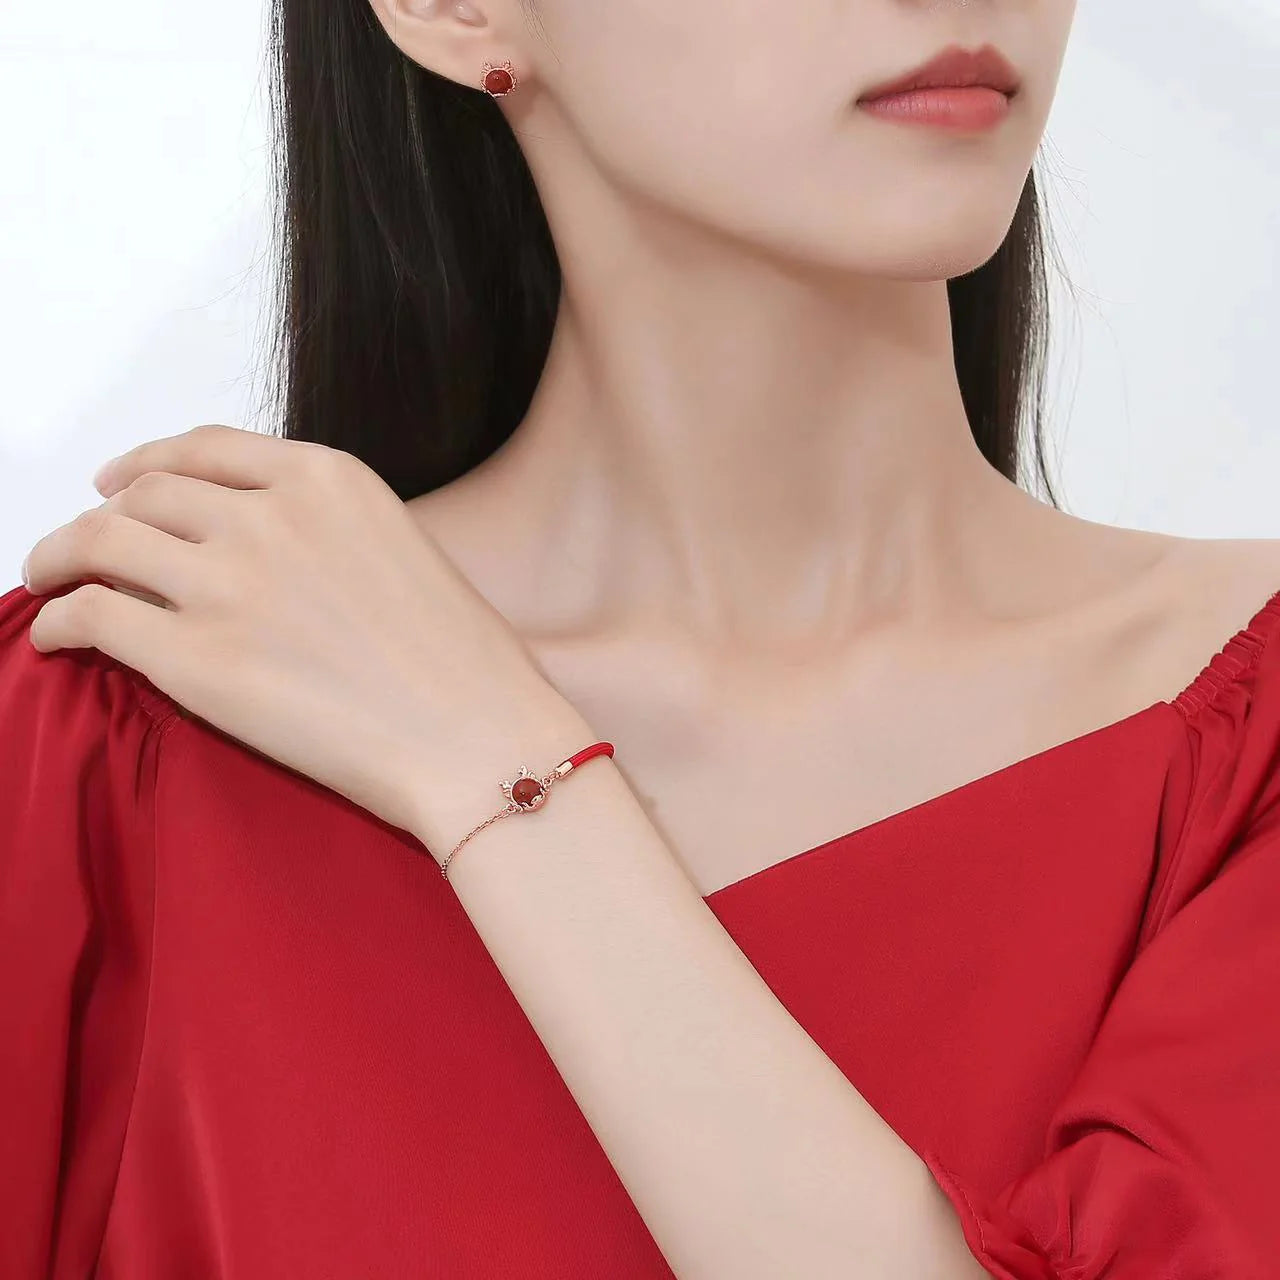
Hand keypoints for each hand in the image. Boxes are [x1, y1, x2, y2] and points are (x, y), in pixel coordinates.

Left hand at [21, 424, 576, 846]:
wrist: (477, 737)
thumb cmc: (466, 659)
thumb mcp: (403, 548)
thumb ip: (324, 530)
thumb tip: (255, 551)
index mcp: (327, 478)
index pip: (206, 449)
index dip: (147, 460)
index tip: (119, 481)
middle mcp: (269, 515)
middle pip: (146, 492)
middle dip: (101, 513)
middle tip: (82, 545)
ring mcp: (227, 583)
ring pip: (101, 542)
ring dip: (58, 557)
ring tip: (46, 580)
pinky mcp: (195, 659)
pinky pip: (94, 618)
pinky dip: (59, 620)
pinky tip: (55, 638)